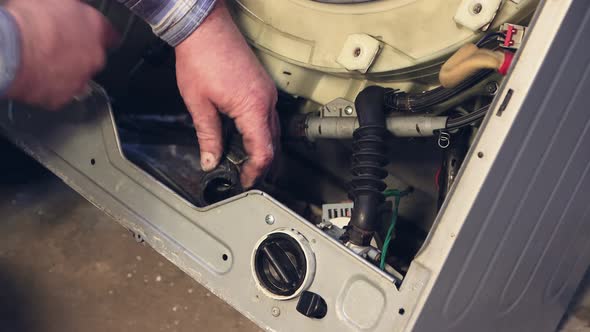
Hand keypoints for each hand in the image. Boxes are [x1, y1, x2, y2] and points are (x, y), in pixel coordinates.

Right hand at [5, 0, 117, 109]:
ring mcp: (80, 79)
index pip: (110, 34)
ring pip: (77, 77)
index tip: (92, 35)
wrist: (12, 49)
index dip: (99, 34)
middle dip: (78, 54)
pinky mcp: (62, 97)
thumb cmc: (30, 20)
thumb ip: (71, 8)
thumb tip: (72, 9)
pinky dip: (50, 87)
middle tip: (56, 47)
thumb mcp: (57, 0)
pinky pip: (59, 93)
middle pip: (93, 57)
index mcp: (96, 28)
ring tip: (43, 62)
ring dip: (65, 71)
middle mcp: (95, 57)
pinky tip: (35, 76)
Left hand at [175, 0, 278, 188]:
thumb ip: (208, 136)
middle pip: (273, 143)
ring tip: (247, 163)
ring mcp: (267, 92)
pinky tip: (247, 138)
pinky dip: (261, 133)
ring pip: (273, 130)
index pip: (263, 151)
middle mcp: (266, 100)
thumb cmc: (202, 57)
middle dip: (262, 164)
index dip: (255, 171)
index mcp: (253, 107)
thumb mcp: (199, 104)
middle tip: (248, 178)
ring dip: (262, 149)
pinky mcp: (262, 87)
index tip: (245, 181)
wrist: (205, 28)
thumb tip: (210, 159)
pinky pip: (268, 116)